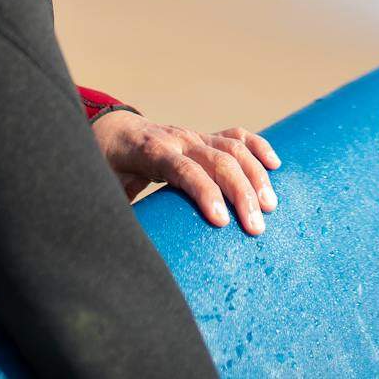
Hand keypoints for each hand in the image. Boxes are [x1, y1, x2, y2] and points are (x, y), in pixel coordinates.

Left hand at [91, 112, 281, 235]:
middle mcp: (178, 140)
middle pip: (218, 160)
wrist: (111, 132)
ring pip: (233, 148)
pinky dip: (258, 148)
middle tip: (256, 228)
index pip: (184, 169)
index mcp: (152, 152)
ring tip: (269, 207)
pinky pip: (237, 136)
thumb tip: (124, 247)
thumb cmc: (107, 166)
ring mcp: (195, 136)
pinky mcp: (205, 138)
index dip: (204, 193)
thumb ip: (115, 210)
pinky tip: (275, 166)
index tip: (221, 222)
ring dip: (256, 176)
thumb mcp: (103, 188)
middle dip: (241, 193)